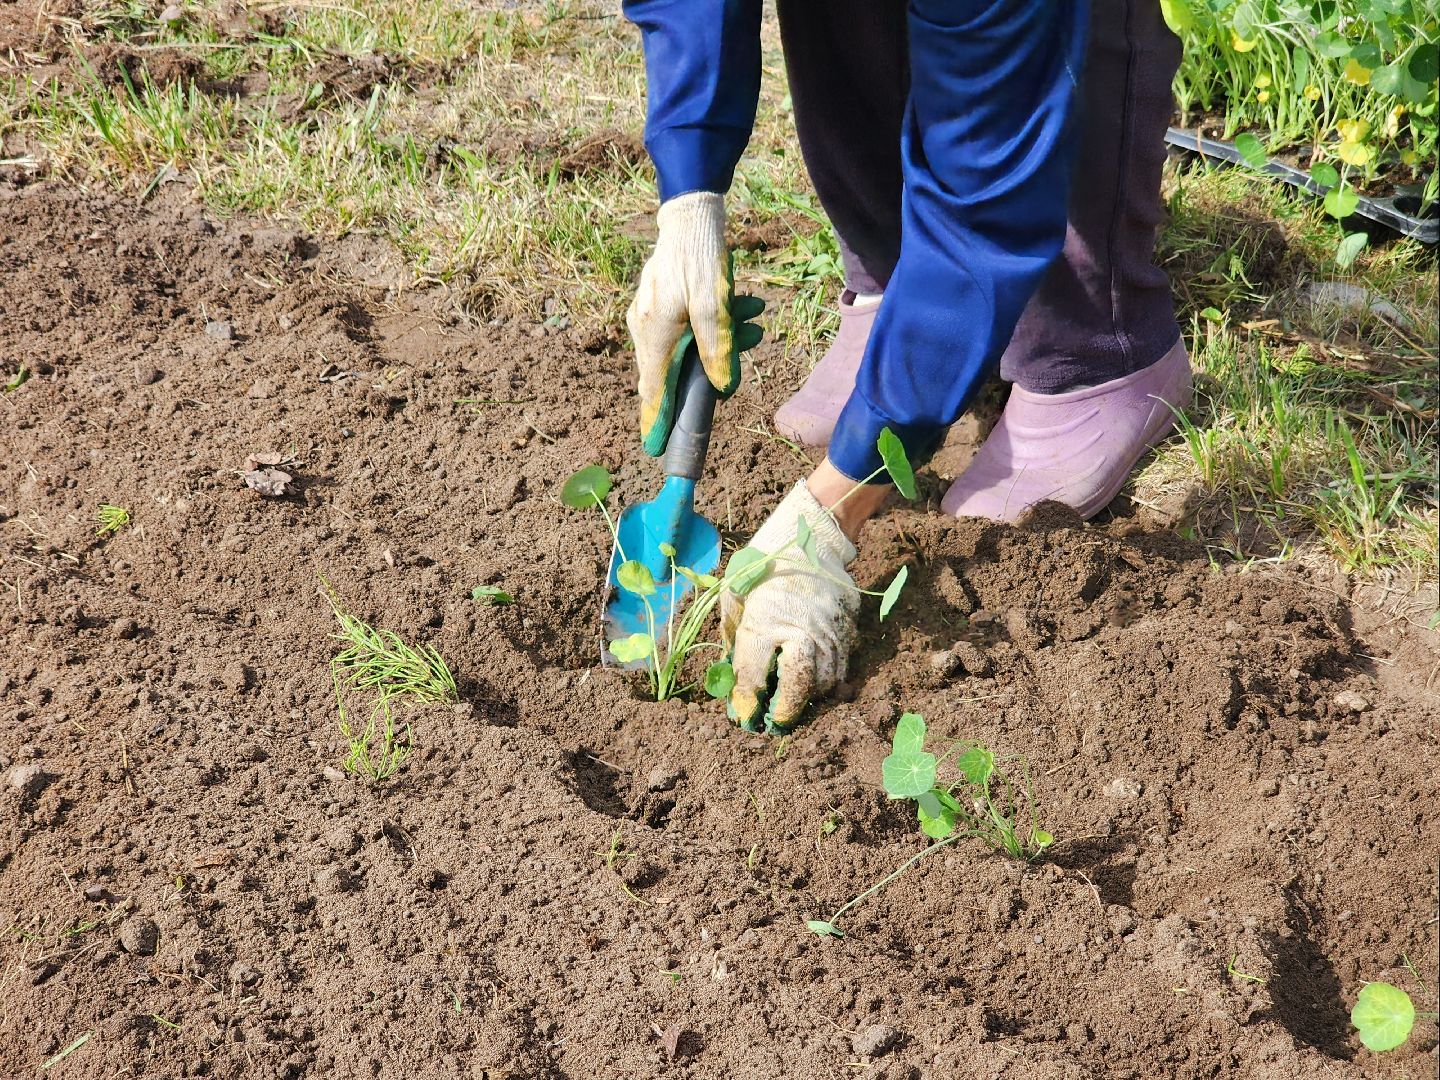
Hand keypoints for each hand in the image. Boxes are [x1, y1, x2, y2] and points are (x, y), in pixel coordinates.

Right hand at [626, 191, 763, 454]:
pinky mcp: (662, 304)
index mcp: (654, 334)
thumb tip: (722, 388)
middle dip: (711, 367)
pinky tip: (745, 308)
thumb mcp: (714, 306)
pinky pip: (688, 329)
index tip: (654, 448)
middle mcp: (646, 329)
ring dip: (724, 338)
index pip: (653, 390)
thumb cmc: (699, 258)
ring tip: (755, 316)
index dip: (656, 420)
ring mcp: (651, 316)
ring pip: (687, 347)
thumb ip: (717, 349)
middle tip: (748, 341)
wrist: (690, 215)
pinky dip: (715, 326)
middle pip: (673, 370)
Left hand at [721, 482, 858, 731]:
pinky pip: (843, 665)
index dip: (748, 701)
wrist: (809, 536)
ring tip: (794, 701)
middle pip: (799, 687)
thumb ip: (732, 636)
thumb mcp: (734, 595)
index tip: (744, 714)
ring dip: (809, 697)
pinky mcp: (848, 627)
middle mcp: (800, 630)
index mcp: (764, 622)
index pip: (754, 676)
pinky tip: (814, 680)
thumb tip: (730, 674)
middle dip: (786, 710)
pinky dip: (829, 679)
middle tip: (775, 720)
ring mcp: (829, 630)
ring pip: (826, 681)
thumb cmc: (764, 565)